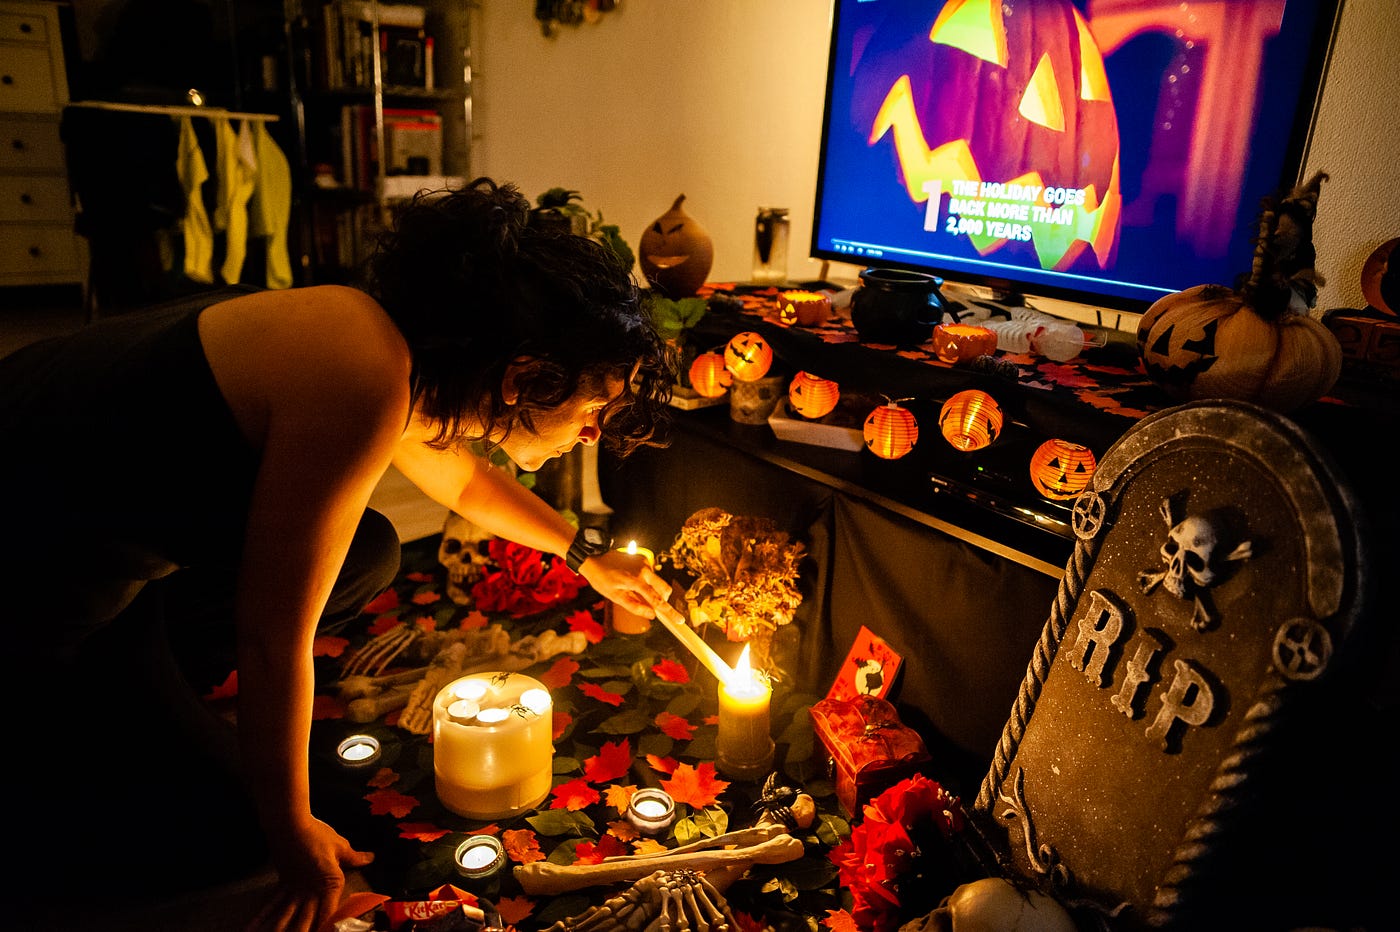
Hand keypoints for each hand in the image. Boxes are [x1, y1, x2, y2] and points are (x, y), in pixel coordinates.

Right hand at [249, 817, 374, 931]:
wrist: (290, 825)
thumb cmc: (318, 835)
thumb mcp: (340, 846)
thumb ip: (355, 857)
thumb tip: (371, 858)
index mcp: (329, 884)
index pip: (330, 912)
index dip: (330, 927)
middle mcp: (310, 891)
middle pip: (307, 920)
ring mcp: (293, 890)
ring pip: (286, 917)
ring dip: (280, 929)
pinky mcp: (281, 884)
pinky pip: (272, 904)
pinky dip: (261, 916)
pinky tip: (250, 927)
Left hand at [584, 549, 672, 617]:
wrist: (594, 558)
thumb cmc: (602, 579)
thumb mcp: (614, 597)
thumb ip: (634, 606)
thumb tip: (651, 615)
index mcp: (636, 580)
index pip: (657, 600)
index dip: (669, 611)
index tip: (680, 620)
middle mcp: (644, 569)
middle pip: (664, 589)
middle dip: (662, 599)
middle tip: (654, 606)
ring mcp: (644, 562)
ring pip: (657, 582)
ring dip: (650, 589)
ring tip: (631, 589)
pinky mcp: (643, 558)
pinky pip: (650, 574)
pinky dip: (646, 580)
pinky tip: (630, 580)